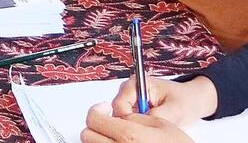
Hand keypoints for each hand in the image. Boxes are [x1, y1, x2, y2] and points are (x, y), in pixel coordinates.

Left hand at [81, 108, 195, 142]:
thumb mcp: (160, 123)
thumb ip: (134, 116)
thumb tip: (117, 115)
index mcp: (128, 135)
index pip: (93, 118)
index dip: (97, 110)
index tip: (103, 108)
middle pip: (87, 135)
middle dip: (96, 125)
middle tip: (107, 120)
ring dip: (99, 138)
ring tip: (115, 134)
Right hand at [110, 76, 217, 123]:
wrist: (193, 100)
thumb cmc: (185, 100)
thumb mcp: (175, 110)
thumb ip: (156, 116)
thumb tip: (142, 125)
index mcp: (138, 82)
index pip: (120, 103)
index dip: (127, 118)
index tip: (141, 126)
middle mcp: (130, 88)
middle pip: (117, 110)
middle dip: (131, 121)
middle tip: (148, 126)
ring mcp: (131, 98)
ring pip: (122, 116)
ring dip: (135, 123)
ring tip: (152, 124)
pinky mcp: (134, 107)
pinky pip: (128, 120)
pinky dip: (138, 125)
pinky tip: (150, 125)